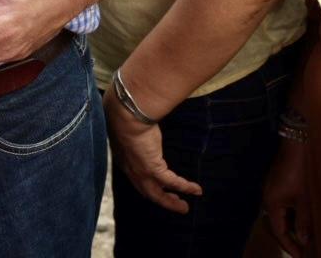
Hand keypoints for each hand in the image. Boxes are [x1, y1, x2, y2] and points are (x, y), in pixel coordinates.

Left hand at [103, 86, 199, 213]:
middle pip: (147, 191)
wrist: (125, 114)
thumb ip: (133, 130)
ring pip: (157, 194)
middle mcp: (130, 170)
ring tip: (184, 207)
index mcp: (124, 160)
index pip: (136, 178)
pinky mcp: (153, 169)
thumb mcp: (128, 127)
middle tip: (174, 203)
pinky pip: (172, 182)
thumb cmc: (124, 114)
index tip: (157, 188)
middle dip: (161, 199)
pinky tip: (196, 190)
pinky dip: (184, 187)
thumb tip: (137, 121)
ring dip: (172, 202)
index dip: (147, 185)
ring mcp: (141, 171)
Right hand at [262, 135, 311, 255]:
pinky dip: (291, 215)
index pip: (279, 232)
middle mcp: (267, 197)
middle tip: (304, 250)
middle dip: (289, 239)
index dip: (291, 247)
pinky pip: (281, 205)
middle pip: (275, 225)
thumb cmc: (302, 169)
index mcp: (272, 203)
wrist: (297, 139)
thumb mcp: (306, 198)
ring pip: (279, 215)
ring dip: (291, 226)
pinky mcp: (277, 182)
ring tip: (306, 236)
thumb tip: (304, 241)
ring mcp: (271, 189)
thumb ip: (304, 221)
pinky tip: (303, 217)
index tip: (303, 257)